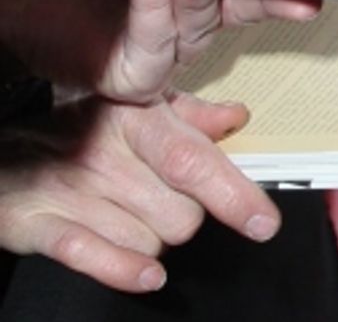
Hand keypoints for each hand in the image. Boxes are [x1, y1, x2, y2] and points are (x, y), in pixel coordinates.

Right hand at [0, 92, 280, 292]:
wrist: (7, 155)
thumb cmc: (82, 133)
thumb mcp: (138, 112)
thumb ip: (191, 115)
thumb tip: (236, 117)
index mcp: (136, 118)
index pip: (193, 159)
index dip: (233, 193)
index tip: (264, 222)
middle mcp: (107, 153)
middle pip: (181, 215)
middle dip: (186, 220)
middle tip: (164, 203)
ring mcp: (73, 190)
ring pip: (150, 242)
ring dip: (153, 243)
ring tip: (132, 218)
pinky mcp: (40, 225)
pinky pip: (93, 256)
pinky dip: (125, 269)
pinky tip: (146, 275)